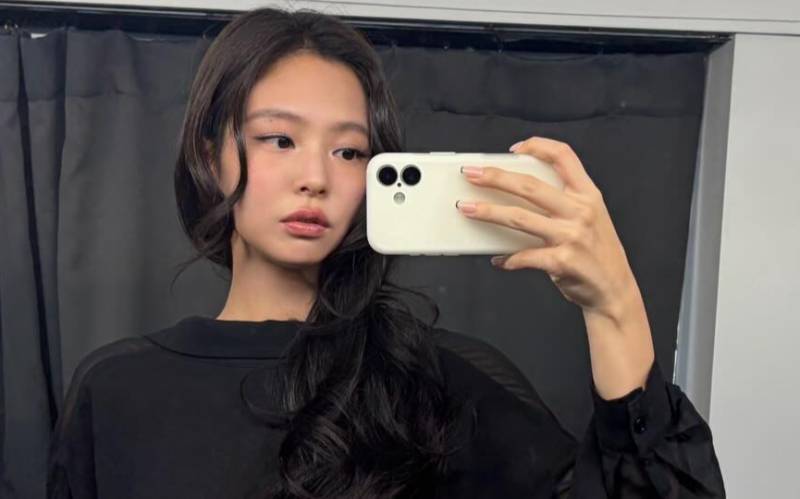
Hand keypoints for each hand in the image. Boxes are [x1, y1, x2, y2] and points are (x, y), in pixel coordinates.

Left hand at [457, 136, 654, 398]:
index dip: (538, 146)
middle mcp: (581, 211)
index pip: (564, 156)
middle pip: (530, 185)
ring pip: (519, 217)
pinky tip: (499, 260)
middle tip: (471, 174)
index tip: (514, 148)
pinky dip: (508, 259)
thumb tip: (516, 193)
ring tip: (467, 209)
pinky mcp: (562, 261)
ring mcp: (571, 235)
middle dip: (495, 177)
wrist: (614, 291)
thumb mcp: (590, 217)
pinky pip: (524, 256)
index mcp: (589, 194)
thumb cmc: (596, 253)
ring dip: (488, 212)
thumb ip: (563, 201)